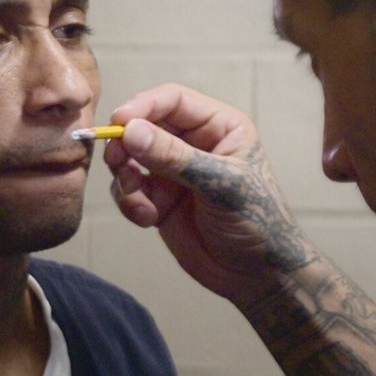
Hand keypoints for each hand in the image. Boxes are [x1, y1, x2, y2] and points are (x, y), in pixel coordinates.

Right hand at [104, 84, 316, 308]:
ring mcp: (173, 171)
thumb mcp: (220, 184)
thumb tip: (132, 131)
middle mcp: (193, 143)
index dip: (143, 106)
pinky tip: (148, 218)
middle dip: (126, 143)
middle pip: (144, 125)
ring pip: (130, 158)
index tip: (120, 122)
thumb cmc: (256, 221)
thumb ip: (175, 157)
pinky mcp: (159, 199)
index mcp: (219, 126)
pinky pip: (128, 189)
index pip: (173, 100)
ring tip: (139, 200)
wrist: (257, 274)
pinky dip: (130, 202)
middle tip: (118, 162)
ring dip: (125, 177)